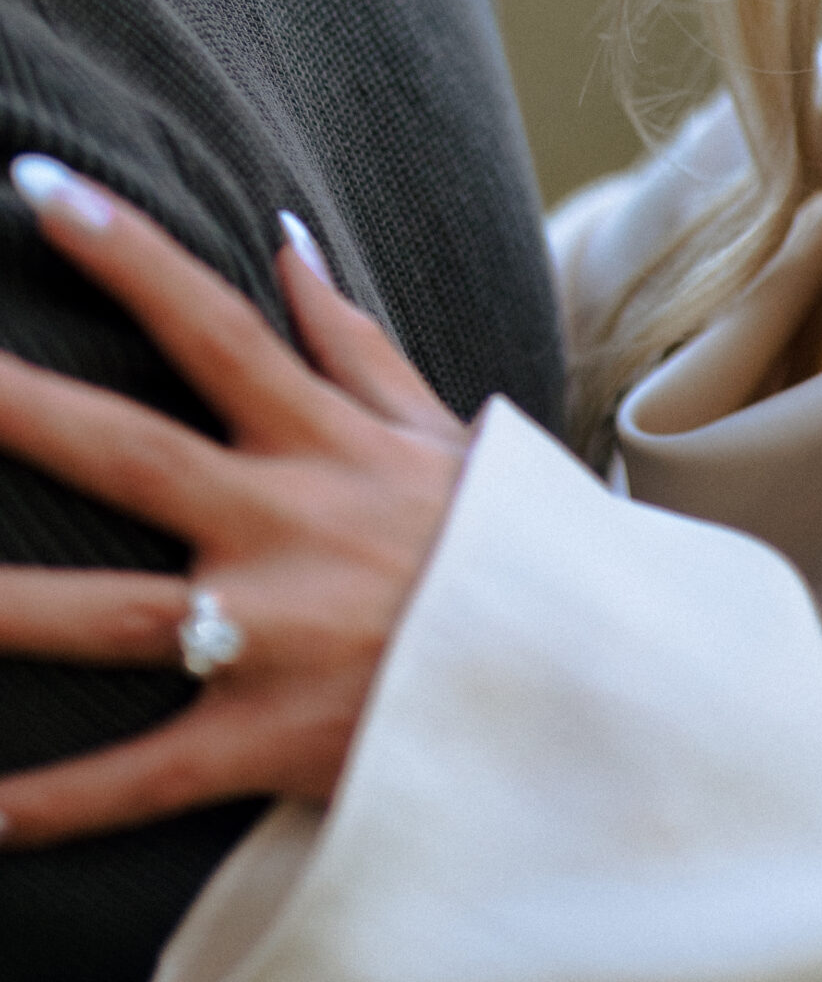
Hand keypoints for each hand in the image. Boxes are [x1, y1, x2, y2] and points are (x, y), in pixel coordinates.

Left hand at [0, 165, 467, 846]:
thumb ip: (352, 342)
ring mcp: (274, 636)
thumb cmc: (506, 547)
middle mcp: (288, 525)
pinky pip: (141, 778)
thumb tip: (283, 236)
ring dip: (4, 609)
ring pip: (110, 618)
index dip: (129, 252)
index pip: (212, 325)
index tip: (39, 186)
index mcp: (325, 443)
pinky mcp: (269, 741)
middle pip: (131, 451)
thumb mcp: (442, 429)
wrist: (593, 685)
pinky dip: (52, 804)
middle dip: (22, 410)